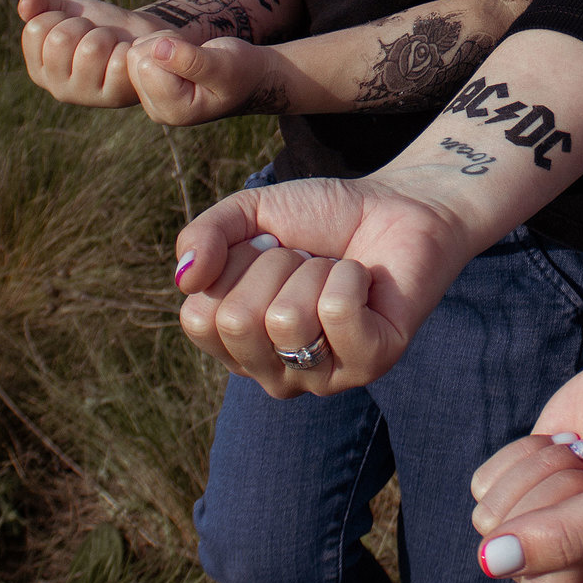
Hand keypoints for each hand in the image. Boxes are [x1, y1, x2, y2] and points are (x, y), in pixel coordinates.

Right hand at [16, 0, 169, 106]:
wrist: (140, 37)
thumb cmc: (101, 26)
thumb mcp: (69, 11)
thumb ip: (43, 6)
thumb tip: (25, 2)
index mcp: (39, 68)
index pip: (36, 28)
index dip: (61, 16)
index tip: (75, 25)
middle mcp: (56, 87)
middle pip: (60, 39)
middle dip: (84, 25)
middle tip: (96, 34)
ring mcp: (85, 95)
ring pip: (91, 48)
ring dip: (107, 35)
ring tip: (112, 44)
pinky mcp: (114, 97)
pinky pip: (118, 61)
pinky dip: (127, 47)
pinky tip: (127, 54)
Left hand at [133, 34, 283, 125]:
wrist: (249, 77)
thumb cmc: (242, 71)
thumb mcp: (224, 65)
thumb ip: (191, 61)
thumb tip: (158, 48)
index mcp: (175, 111)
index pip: (146, 65)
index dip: (171, 49)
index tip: (199, 56)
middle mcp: (158, 110)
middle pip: (136, 59)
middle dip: (163, 45)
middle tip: (194, 54)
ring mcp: (151, 99)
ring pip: (134, 52)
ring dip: (161, 44)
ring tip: (190, 56)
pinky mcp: (149, 87)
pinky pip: (138, 53)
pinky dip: (158, 46)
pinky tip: (180, 58)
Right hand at [172, 176, 477, 396]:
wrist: (396, 204)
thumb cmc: (320, 218)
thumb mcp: (251, 213)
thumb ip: (205, 236)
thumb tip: (185, 278)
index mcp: (236, 346)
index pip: (199, 318)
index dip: (232, 265)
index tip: (267, 251)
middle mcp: (273, 373)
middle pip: (239, 322)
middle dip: (275, 266)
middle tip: (307, 260)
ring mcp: (323, 377)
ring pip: (288, 319)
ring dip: (315, 271)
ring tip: (335, 271)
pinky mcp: (371, 363)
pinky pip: (337, 312)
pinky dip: (350, 275)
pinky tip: (365, 283)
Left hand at [466, 347, 582, 582]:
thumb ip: (567, 538)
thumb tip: (490, 560)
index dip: (565, 536)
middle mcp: (576, 580)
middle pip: (513, 556)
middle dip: (555, 495)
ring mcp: (543, 538)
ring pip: (492, 520)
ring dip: (542, 471)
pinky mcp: (520, 494)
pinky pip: (484, 486)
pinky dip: (524, 453)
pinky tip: (568, 445)